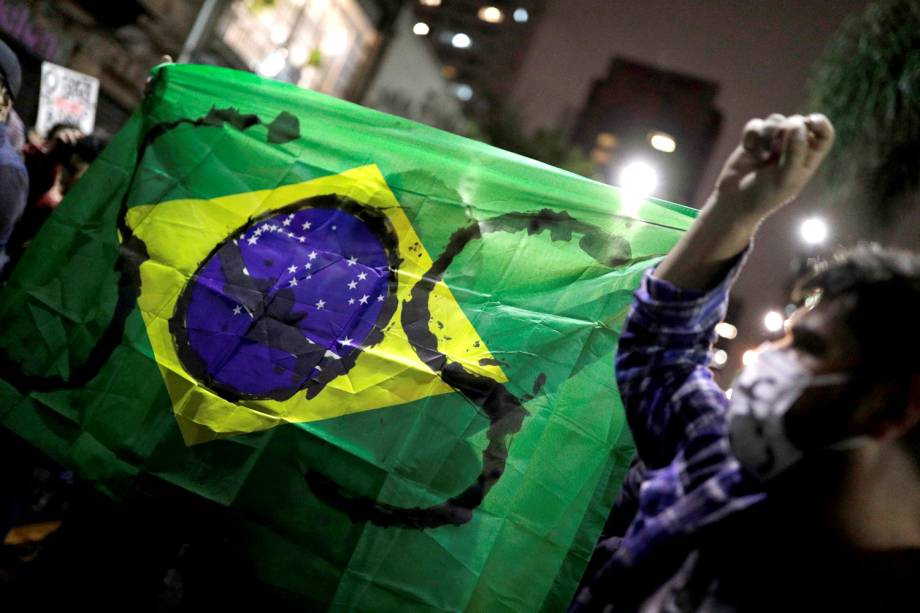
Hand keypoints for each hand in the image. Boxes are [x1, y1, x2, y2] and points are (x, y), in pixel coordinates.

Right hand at [713, 113, 833, 220]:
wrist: (735, 202)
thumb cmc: (765, 195)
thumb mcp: (785, 179)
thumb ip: (795, 152)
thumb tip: (798, 124)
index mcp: (808, 158)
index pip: (824, 134)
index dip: (820, 123)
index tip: (811, 121)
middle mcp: (794, 148)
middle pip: (798, 122)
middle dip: (787, 129)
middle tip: (776, 146)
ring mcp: (773, 142)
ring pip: (775, 120)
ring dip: (768, 133)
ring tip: (762, 153)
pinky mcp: (754, 140)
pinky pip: (755, 124)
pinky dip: (751, 134)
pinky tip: (748, 149)